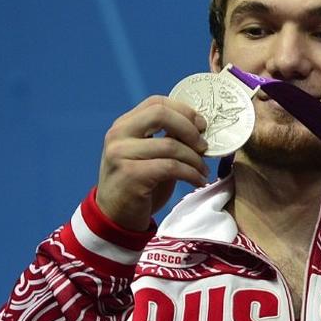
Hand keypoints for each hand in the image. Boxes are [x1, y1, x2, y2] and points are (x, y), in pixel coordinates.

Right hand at [96, 95, 208, 230]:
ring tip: (203, 170)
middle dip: (189, 129)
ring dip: (195, 159)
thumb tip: (201, 128)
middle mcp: (118, 135)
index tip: (202, 125)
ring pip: (170, 145)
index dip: (184, 110)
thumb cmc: (140, 184)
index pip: (156, 103)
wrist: (116, 218)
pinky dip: (191, 174)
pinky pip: (171, 167)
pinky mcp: (131, 175)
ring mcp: (121, 154)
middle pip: (160, 115)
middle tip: (204, 146)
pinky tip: (198, 181)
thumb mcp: (150, 155)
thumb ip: (167, 137)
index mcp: (124, 125)